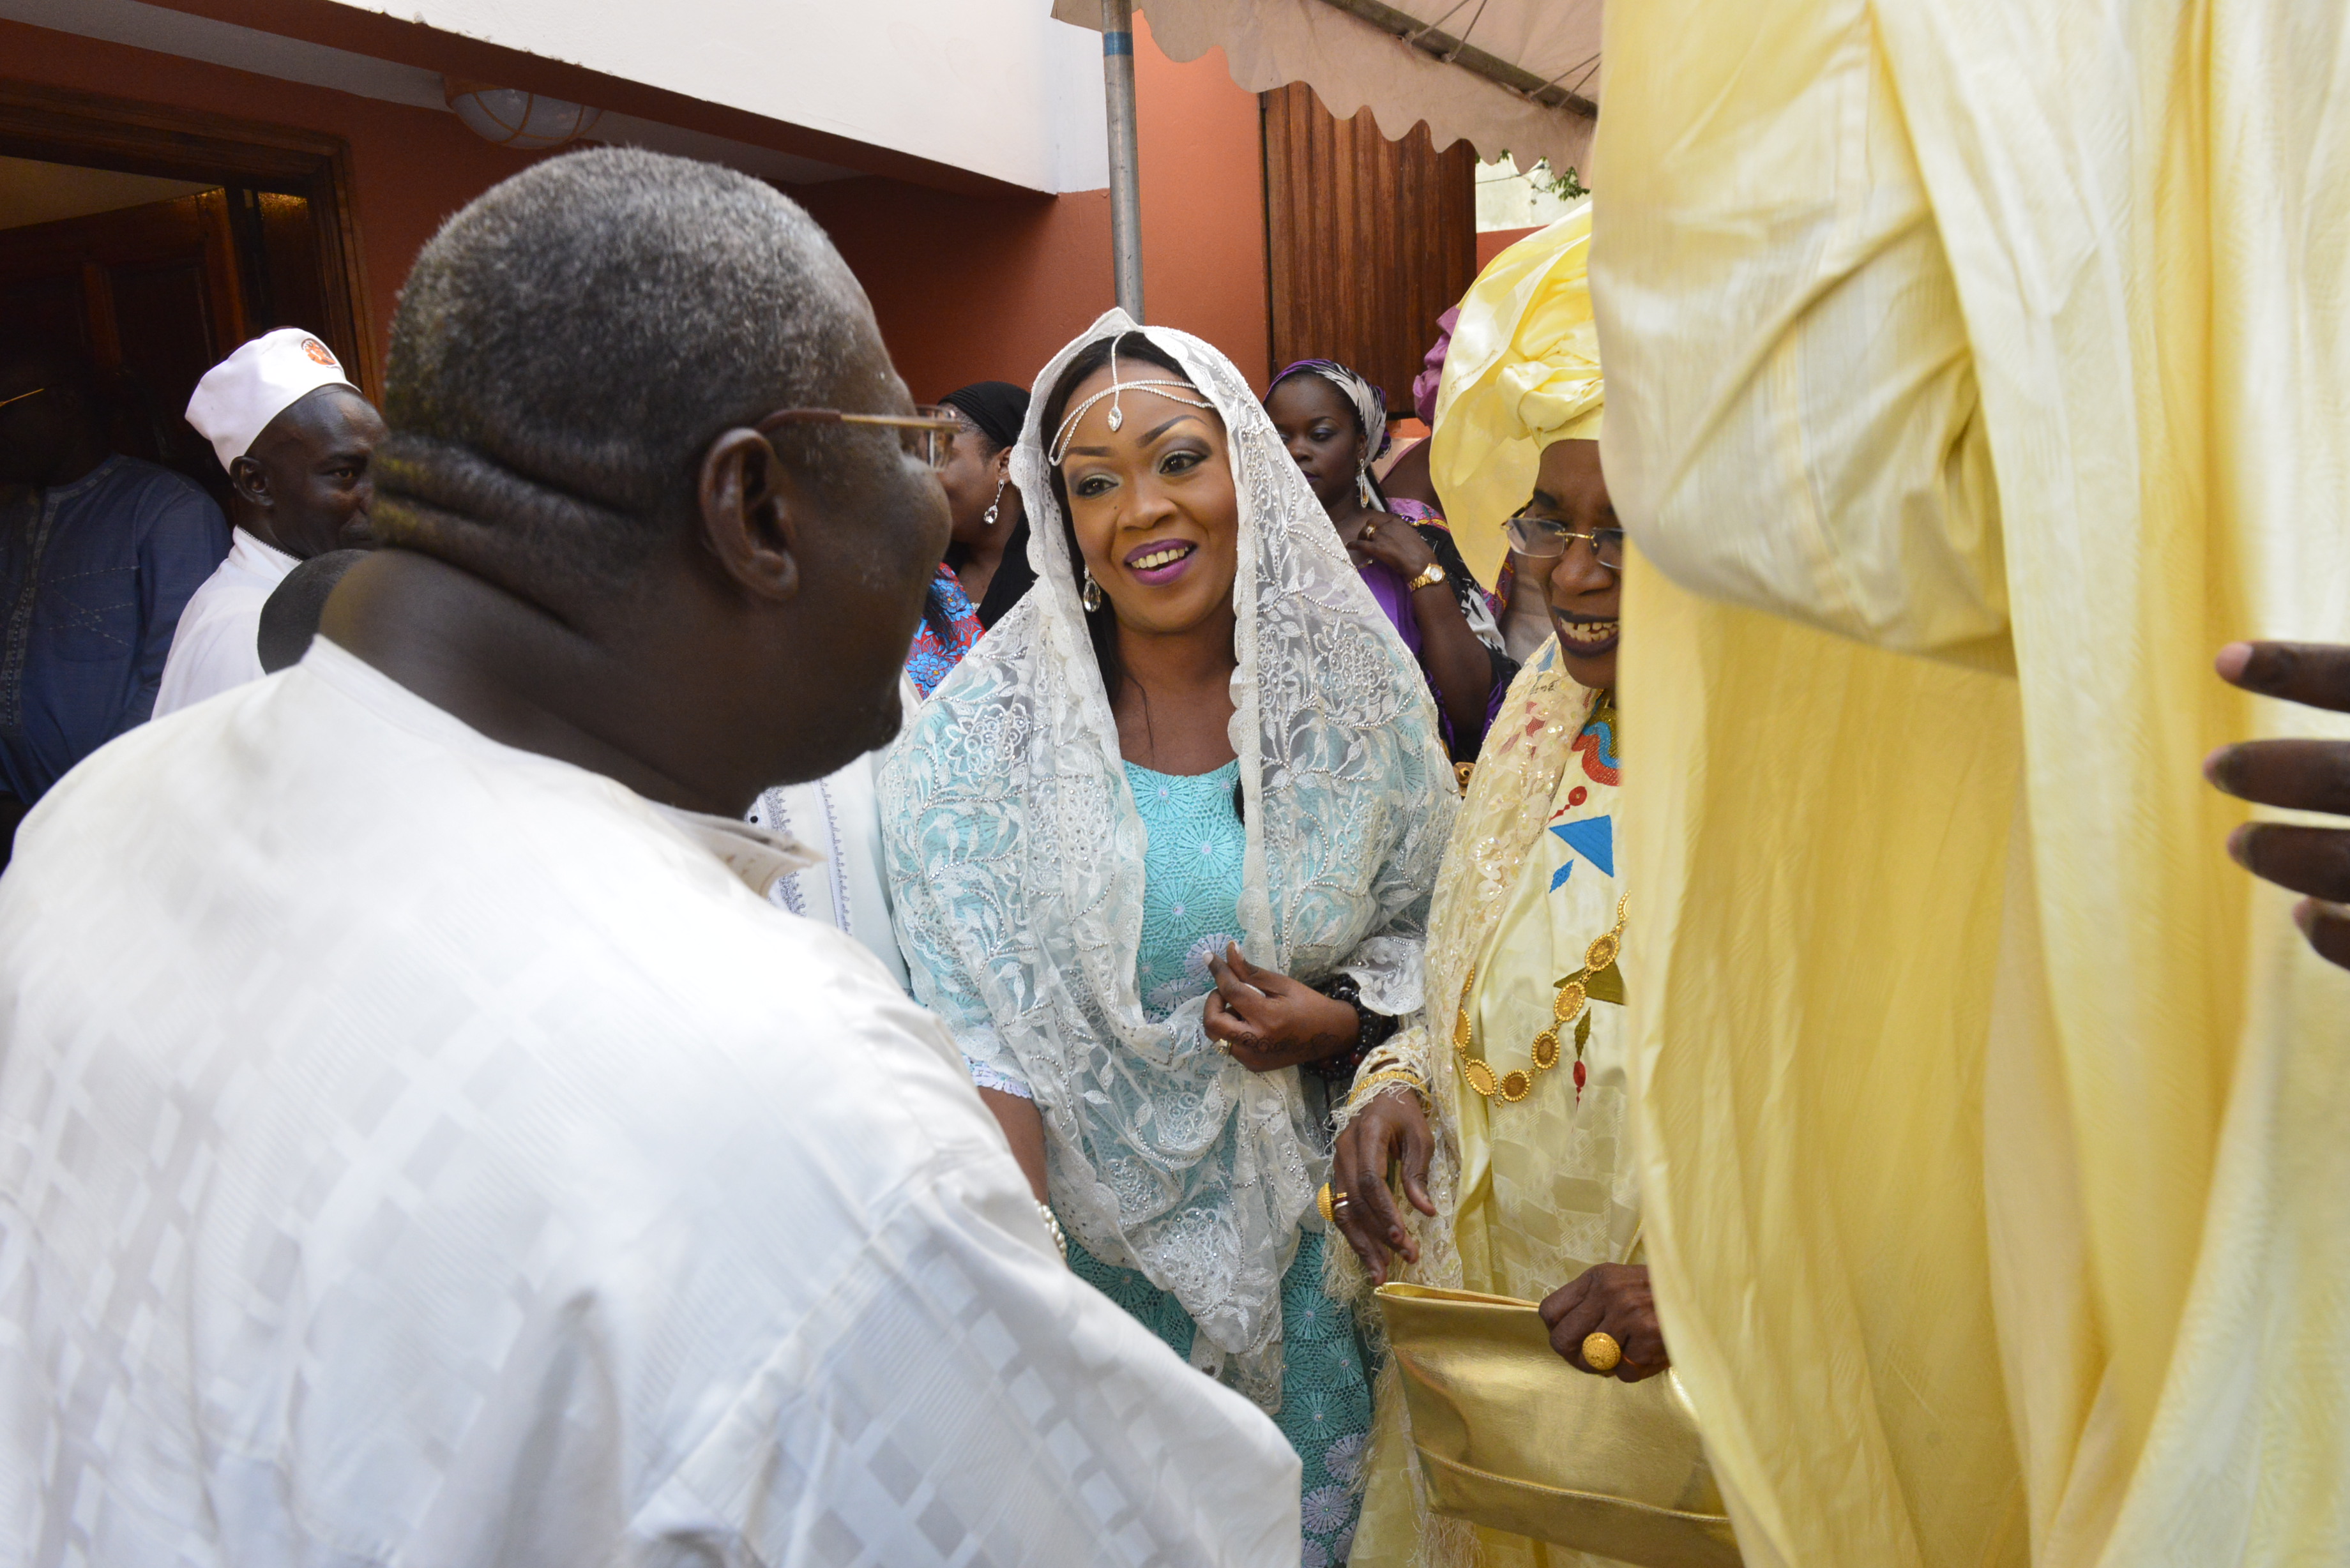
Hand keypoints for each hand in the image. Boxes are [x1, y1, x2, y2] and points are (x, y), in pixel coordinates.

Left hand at [1203, 945, 1359, 1070]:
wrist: (1330, 1036)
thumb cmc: (1308, 1005)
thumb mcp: (1282, 984)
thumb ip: (1251, 972)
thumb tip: (1229, 951)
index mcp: (1268, 1018)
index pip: (1231, 992)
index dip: (1218, 971)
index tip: (1210, 957)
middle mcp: (1257, 1043)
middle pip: (1212, 1023)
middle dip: (1213, 1001)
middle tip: (1229, 990)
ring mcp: (1253, 1059)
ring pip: (1217, 1035)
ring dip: (1222, 1016)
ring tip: (1244, 1007)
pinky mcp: (1253, 1066)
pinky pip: (1229, 1044)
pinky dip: (1232, 1029)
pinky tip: (1250, 1022)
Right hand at [1329, 1085, 1435, 1282]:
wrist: (1380, 1093)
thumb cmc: (1404, 1113)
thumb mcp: (1420, 1136)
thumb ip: (1418, 1172)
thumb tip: (1425, 1212)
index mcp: (1367, 1135)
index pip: (1370, 1180)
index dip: (1384, 1211)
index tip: (1402, 1236)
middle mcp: (1345, 1151)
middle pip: (1355, 1201)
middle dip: (1378, 1235)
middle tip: (1401, 1260)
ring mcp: (1337, 1164)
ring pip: (1343, 1211)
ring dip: (1361, 1244)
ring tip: (1379, 1273)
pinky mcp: (1338, 1176)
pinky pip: (1342, 1210)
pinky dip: (1355, 1235)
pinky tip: (1368, 1256)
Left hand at [1348, 512, 1437, 579]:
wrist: (1420, 564)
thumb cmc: (1420, 553)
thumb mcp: (1411, 537)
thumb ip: (1401, 534)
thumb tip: (1397, 538)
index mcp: (1397, 522)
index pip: (1381, 519)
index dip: (1376, 526)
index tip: (1375, 531)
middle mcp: (1387, 526)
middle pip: (1370, 524)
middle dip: (1367, 530)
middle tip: (1366, 538)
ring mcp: (1380, 536)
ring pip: (1364, 533)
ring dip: (1361, 537)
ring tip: (1360, 543)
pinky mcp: (1375, 547)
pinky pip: (1360, 544)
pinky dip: (1353, 544)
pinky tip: (1349, 546)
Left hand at [1539, 1263, 1668, 1381]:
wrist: (1707, 1294)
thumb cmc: (1660, 1295)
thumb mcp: (1622, 1284)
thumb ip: (1593, 1303)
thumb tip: (1565, 1337)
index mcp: (1598, 1277)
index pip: (1550, 1311)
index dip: (1556, 1332)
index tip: (1571, 1341)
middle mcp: (1609, 1292)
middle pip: (1563, 1340)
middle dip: (1575, 1358)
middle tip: (1592, 1361)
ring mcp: (1628, 1313)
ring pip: (1592, 1361)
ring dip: (1607, 1367)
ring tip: (1625, 1355)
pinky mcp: (1648, 1335)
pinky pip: (1624, 1372)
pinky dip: (1636, 1370)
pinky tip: (1650, 1354)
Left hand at [2206, 641, 2349, 968]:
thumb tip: (2243, 657)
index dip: (2302, 671)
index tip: (2224, 661)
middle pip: (2348, 780)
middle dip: (2283, 773)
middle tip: (2213, 770)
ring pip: (2349, 868)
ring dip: (2292, 858)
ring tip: (2238, 844)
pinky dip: (2340, 937)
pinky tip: (2307, 918)